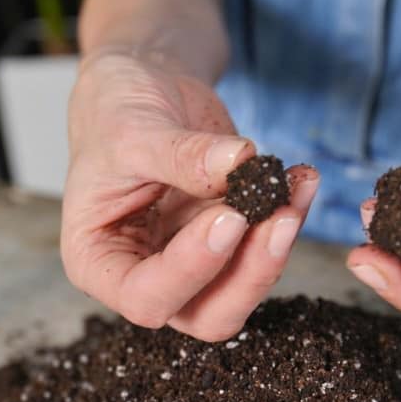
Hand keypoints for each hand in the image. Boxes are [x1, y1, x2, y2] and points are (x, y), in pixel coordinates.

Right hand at [62, 51, 318, 340]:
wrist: (140, 87)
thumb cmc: (113, 113)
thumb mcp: (134, 130)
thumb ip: (182, 155)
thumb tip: (241, 163)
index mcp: (99, 262)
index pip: (146, 297)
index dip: (191, 269)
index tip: (228, 218)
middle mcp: (145, 275)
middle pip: (206, 313)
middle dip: (250, 273)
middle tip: (280, 220)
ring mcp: (192, 263)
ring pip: (244, 286)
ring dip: (278, 246)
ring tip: (297, 189)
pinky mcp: (229, 241)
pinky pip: (265, 246)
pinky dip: (289, 215)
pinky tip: (301, 179)